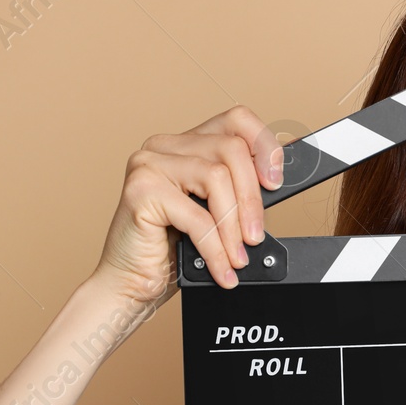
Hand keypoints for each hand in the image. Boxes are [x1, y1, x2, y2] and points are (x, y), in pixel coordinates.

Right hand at [91, 105, 283, 305]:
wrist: (130, 283)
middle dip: (252, 199)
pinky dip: (216, 248)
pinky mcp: (141, 191)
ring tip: (237, 256)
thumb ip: (237, 190)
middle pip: (231, 150)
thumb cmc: (170, 250)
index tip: (275, 182)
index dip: (264, 146)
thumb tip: (274, 183)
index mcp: (186, 145)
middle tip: (254, 237)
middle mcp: (164, 146)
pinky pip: (197, 216)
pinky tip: (222, 268)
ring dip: (234, 225)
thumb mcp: (214, 213)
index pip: (236, 121)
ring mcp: (148, 164)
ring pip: (217, 177)